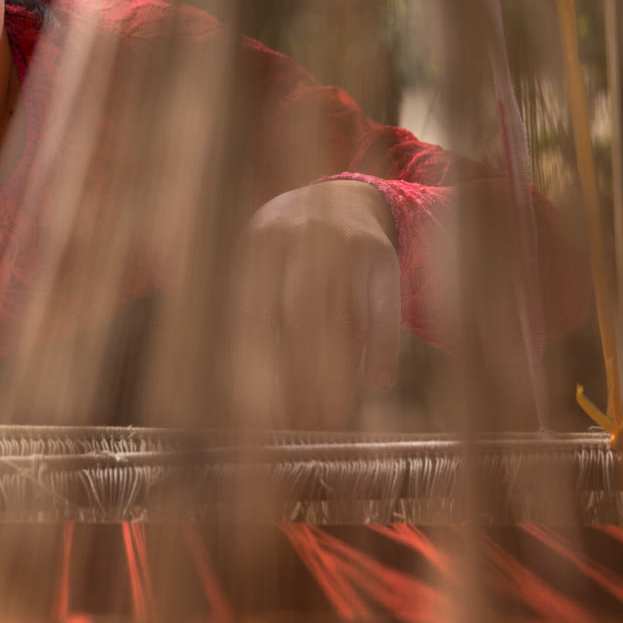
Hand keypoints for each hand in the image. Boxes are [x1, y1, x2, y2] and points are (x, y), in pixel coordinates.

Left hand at [235, 179, 401, 427]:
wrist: (346, 198)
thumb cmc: (288, 247)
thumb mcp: (258, 259)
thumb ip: (247, 309)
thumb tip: (238, 389)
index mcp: (259, 245)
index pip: (256, 314)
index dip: (259, 366)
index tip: (260, 413)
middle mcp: (301, 240)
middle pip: (300, 320)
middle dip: (300, 378)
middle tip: (301, 425)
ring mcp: (345, 245)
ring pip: (343, 320)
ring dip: (339, 374)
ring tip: (332, 419)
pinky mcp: (382, 255)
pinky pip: (384, 308)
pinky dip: (382, 347)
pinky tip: (378, 384)